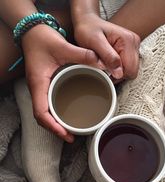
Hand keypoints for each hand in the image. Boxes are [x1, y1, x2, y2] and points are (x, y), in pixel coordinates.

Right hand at [22, 24, 102, 141]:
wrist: (33, 32)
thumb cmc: (43, 39)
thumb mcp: (63, 46)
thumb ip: (82, 55)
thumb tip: (100, 63)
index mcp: (39, 83)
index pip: (41, 112)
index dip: (53, 126)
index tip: (66, 134)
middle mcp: (38, 89)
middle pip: (42, 117)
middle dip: (55, 129)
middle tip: (71, 136)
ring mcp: (40, 88)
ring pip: (44, 112)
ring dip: (55, 123)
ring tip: (69, 131)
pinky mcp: (45, 85)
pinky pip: (48, 104)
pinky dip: (55, 114)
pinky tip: (66, 115)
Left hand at [73, 13, 139, 80]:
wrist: (87, 22)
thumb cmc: (88, 30)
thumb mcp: (94, 42)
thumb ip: (108, 57)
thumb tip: (120, 73)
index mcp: (128, 40)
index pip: (130, 70)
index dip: (117, 75)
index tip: (104, 72)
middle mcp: (134, 42)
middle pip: (132, 71)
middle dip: (117, 74)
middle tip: (104, 67)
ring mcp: (134, 46)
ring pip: (130, 70)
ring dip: (117, 71)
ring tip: (106, 63)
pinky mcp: (130, 50)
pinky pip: (127, 67)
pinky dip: (118, 68)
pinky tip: (110, 63)